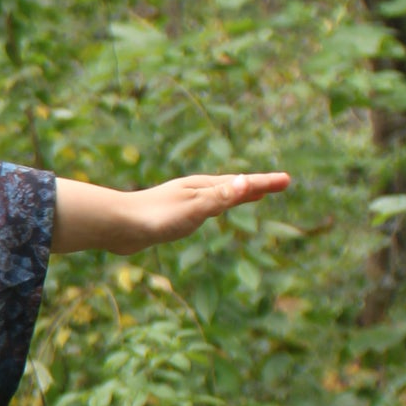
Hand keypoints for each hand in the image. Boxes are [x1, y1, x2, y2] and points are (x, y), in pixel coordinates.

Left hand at [51, 170, 290, 255]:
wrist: (117, 226)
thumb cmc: (155, 218)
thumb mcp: (194, 209)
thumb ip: (221, 198)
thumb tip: (248, 181)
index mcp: (203, 187)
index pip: (242, 184)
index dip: (265, 183)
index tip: (288, 180)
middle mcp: (195, 190)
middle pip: (234, 186)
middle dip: (257, 185)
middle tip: (279, 183)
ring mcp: (184, 201)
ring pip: (219, 195)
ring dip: (239, 193)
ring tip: (253, 193)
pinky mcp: (172, 214)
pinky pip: (205, 207)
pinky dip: (219, 205)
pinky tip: (211, 211)